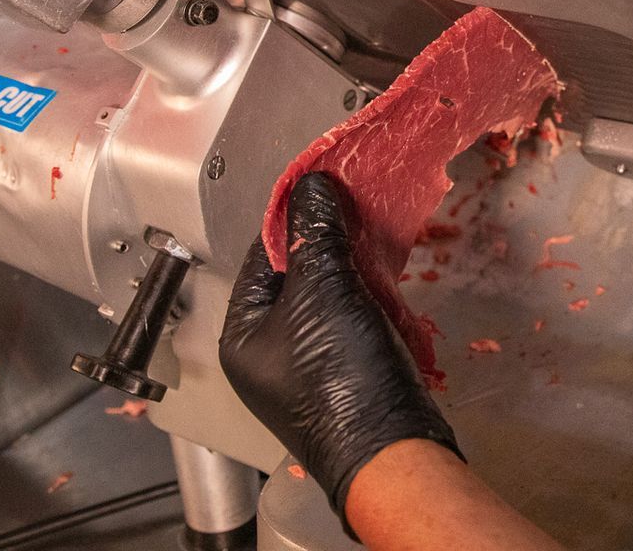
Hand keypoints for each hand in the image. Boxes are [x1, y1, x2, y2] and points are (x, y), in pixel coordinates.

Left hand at [220, 172, 460, 534]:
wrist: (390, 445)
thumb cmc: (340, 375)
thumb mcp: (323, 290)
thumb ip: (315, 233)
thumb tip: (310, 185)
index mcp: (241, 335)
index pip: (261, 256)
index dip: (293, 220)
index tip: (325, 190)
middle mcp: (266, 353)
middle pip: (295, 276)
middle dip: (328, 245)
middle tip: (357, 215)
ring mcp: (306, 366)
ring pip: (326, 296)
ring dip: (351, 269)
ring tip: (374, 245)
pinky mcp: (343, 374)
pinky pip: (350, 320)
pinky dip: (367, 297)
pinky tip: (386, 283)